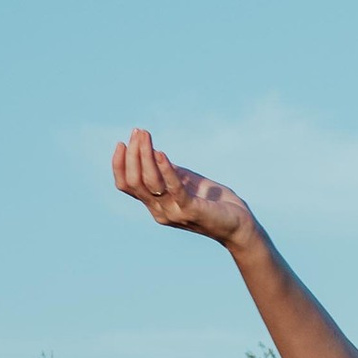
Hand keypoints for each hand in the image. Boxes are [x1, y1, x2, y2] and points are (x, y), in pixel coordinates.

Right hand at [112, 127, 255, 246]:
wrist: (238, 225)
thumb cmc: (213, 202)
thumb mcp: (185, 182)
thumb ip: (168, 172)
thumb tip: (152, 152)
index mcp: (155, 204)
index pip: (126, 185)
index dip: (119, 165)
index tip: (122, 143)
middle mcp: (159, 211)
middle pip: (134, 182)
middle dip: (132, 154)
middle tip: (137, 132)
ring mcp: (173, 212)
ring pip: (149, 183)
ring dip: (144, 155)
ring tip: (145, 135)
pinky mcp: (191, 209)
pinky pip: (173, 187)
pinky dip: (165, 169)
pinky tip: (160, 153)